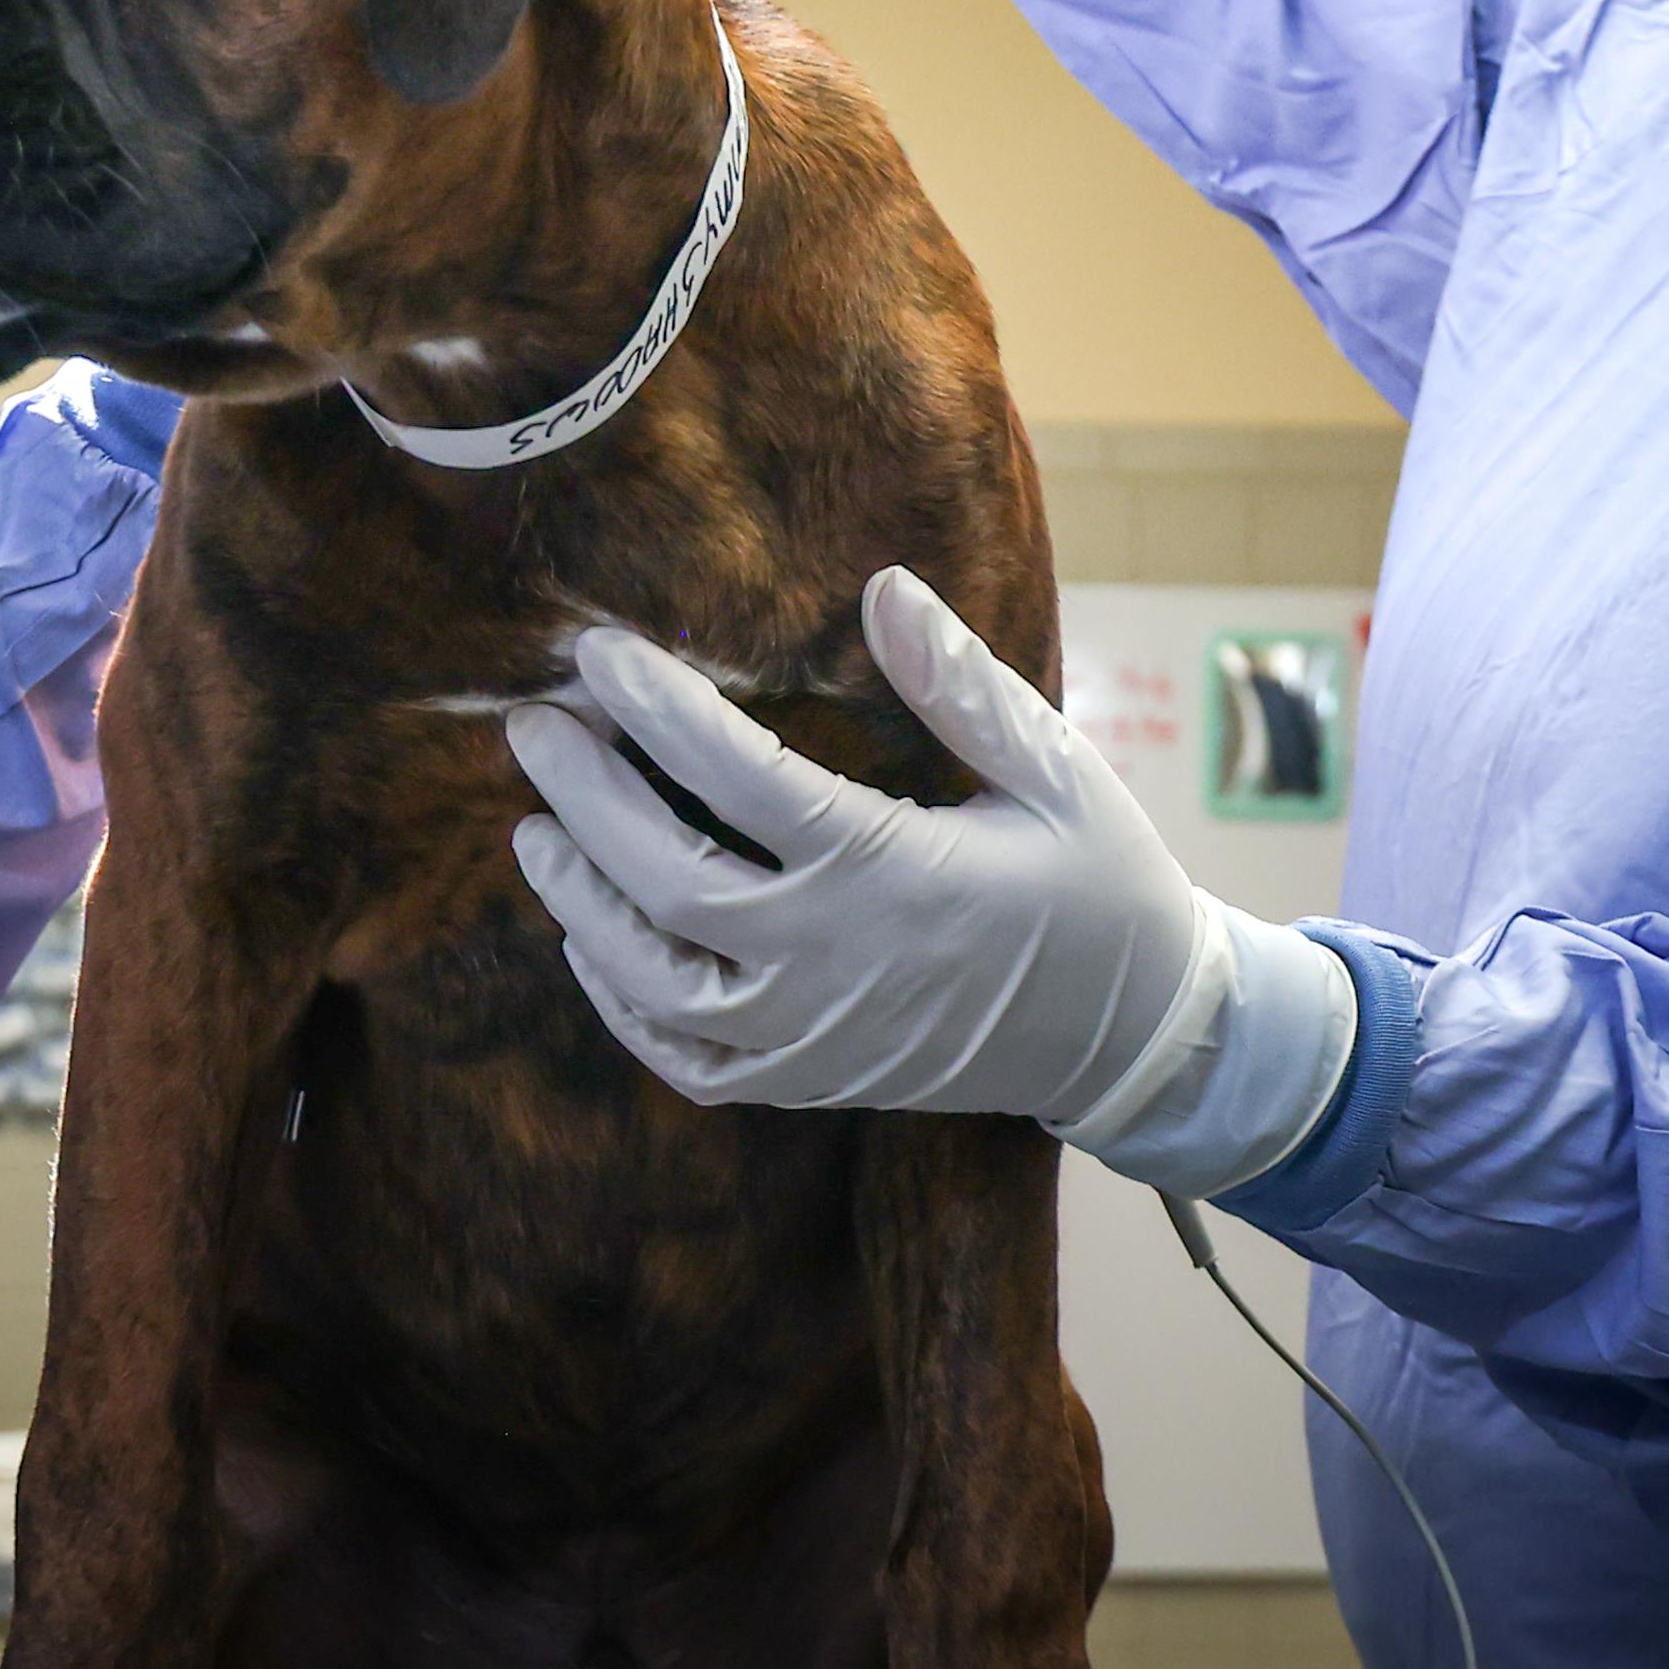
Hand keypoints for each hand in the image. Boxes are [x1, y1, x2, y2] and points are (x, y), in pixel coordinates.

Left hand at [500, 570, 1349, 1189]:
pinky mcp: (807, 1080)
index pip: (742, 781)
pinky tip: (592, 942)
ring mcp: (812, 1035)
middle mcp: (834, 963)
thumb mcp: (1054, 770)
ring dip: (581, 903)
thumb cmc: (1098, 883)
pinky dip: (623, 1005)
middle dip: (585, 795)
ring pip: (655, 981)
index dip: (659, 711)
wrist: (1135, 1037)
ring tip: (538, 829)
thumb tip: (884, 587)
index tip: (598, 653)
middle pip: (666, 880)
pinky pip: (685, 1061)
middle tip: (533, 726)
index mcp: (894, 873)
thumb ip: (961, 684)